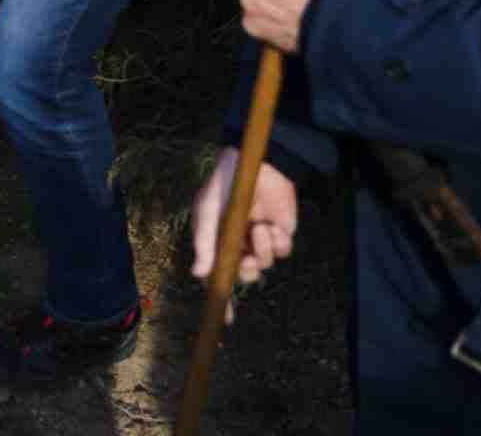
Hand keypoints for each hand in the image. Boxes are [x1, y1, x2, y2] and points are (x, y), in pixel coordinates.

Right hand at [191, 147, 297, 322]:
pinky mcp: (280, 232)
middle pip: (245, 274)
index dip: (221, 296)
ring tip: (258, 228)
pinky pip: (282, 251)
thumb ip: (204, 244)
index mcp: (216, 242)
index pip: (218, 275)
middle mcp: (238, 243)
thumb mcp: (207, 213)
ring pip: (265, 263)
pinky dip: (277, 242)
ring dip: (262, 250)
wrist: (253, 162)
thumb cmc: (222, 185)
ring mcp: (259, 238)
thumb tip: (198, 276)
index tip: (225, 318)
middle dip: (247, 271)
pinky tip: (271, 225)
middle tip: (246, 261)